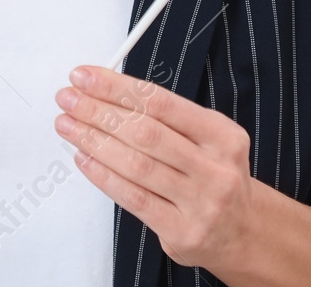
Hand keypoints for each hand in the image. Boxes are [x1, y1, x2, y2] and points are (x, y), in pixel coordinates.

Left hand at [53, 65, 258, 270]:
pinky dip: (103, 175)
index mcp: (223, 135)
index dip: (118, 87)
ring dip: (94, 141)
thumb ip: (166, 119)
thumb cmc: (214, 176)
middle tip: (68, 99)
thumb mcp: (208, 139)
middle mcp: (215, 168)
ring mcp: (200, 202)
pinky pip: (134, 198)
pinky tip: (84, 158)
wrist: (243, 232)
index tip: (85, 77)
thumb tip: (107, 93)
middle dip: (99, 111)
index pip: (161, 103)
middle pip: (145, 133)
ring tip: (67, 125)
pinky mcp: (181, 232)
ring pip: (136, 165)